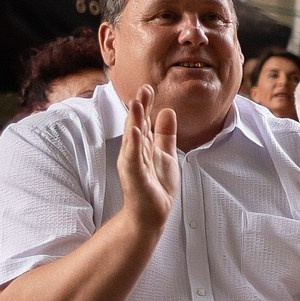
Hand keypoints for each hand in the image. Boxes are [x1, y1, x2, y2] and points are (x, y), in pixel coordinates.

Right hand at [116, 85, 179, 230]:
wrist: (151, 213)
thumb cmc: (156, 185)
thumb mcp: (165, 154)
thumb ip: (165, 134)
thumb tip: (167, 111)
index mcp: (142, 146)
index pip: (142, 121)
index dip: (145, 105)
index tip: (148, 87)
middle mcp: (134, 152)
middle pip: (136, 125)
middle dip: (138, 107)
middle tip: (142, 88)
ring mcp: (133, 163)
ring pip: (133, 138)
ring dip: (133, 120)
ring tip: (136, 102)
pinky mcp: (134, 176)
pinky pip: (133, 158)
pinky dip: (134, 145)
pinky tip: (135, 131)